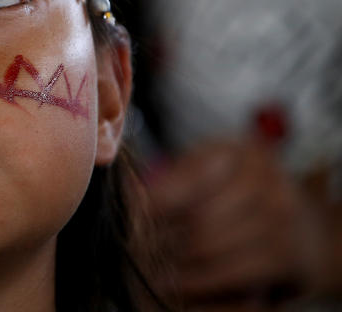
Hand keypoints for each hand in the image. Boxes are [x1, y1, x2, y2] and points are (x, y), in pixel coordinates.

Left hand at [147, 139, 332, 306]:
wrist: (301, 230)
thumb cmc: (238, 197)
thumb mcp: (207, 172)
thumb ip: (173, 179)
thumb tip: (130, 195)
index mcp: (238, 149)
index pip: (187, 178)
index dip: (155, 203)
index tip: (132, 219)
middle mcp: (266, 176)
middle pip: (196, 215)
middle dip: (164, 237)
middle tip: (142, 250)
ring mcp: (282, 215)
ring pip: (208, 245)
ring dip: (178, 262)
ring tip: (159, 265)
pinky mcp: (288, 253)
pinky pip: (231, 271)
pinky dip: (202, 281)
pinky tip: (183, 282)